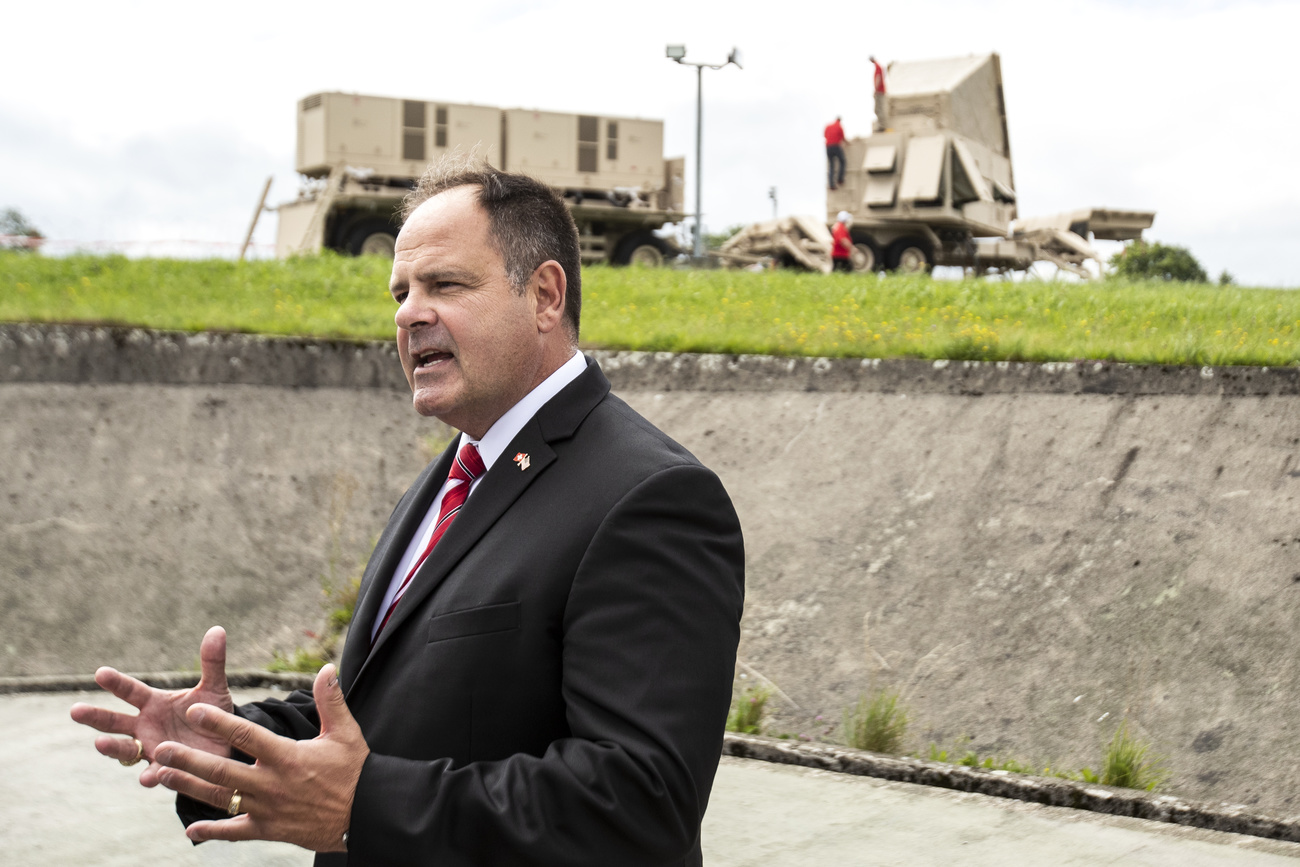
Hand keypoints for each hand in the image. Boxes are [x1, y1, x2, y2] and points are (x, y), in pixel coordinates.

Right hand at [70, 625, 234, 786]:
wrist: (226, 743)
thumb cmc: (213, 712)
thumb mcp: (214, 688)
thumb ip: (212, 663)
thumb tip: (217, 629)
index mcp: (154, 703)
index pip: (131, 691)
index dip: (116, 683)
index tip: (100, 673)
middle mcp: (146, 727)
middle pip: (115, 722)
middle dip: (95, 717)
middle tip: (75, 710)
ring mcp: (152, 749)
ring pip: (126, 750)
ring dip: (113, 748)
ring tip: (100, 744)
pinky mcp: (166, 770)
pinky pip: (155, 774)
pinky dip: (151, 776)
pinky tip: (147, 778)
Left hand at [155, 664, 367, 852]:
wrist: (367, 815)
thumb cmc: (356, 770)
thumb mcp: (345, 732)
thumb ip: (330, 700)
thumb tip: (327, 668)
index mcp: (287, 756)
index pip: (246, 736)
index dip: (219, 723)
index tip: (194, 711)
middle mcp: (271, 783)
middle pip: (222, 770)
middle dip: (189, 760)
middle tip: (162, 750)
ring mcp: (267, 809)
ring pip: (221, 798)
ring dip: (190, 787)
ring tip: (162, 777)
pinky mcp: (269, 829)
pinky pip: (235, 831)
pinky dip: (212, 831)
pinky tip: (190, 829)